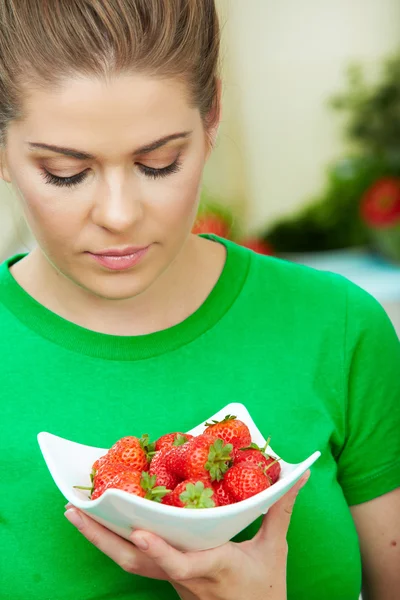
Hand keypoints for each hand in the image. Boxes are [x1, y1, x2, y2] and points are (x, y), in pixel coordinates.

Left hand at [65, 472, 309, 599]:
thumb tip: (298, 474)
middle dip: (102, 538)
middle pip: (137, 563)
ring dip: (99, 540)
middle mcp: (185, 577)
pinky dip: (115, 543)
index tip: (138, 530)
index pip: (181, 563)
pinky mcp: (168, 581)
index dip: (160, 549)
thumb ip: (280, 508)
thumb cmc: (265, 589)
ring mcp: (173, 582)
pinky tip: (103, 525)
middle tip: (74, 512)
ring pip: (130, 565)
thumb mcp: (274, 548)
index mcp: (213, 567)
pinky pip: (137, 562)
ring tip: (75, 515)